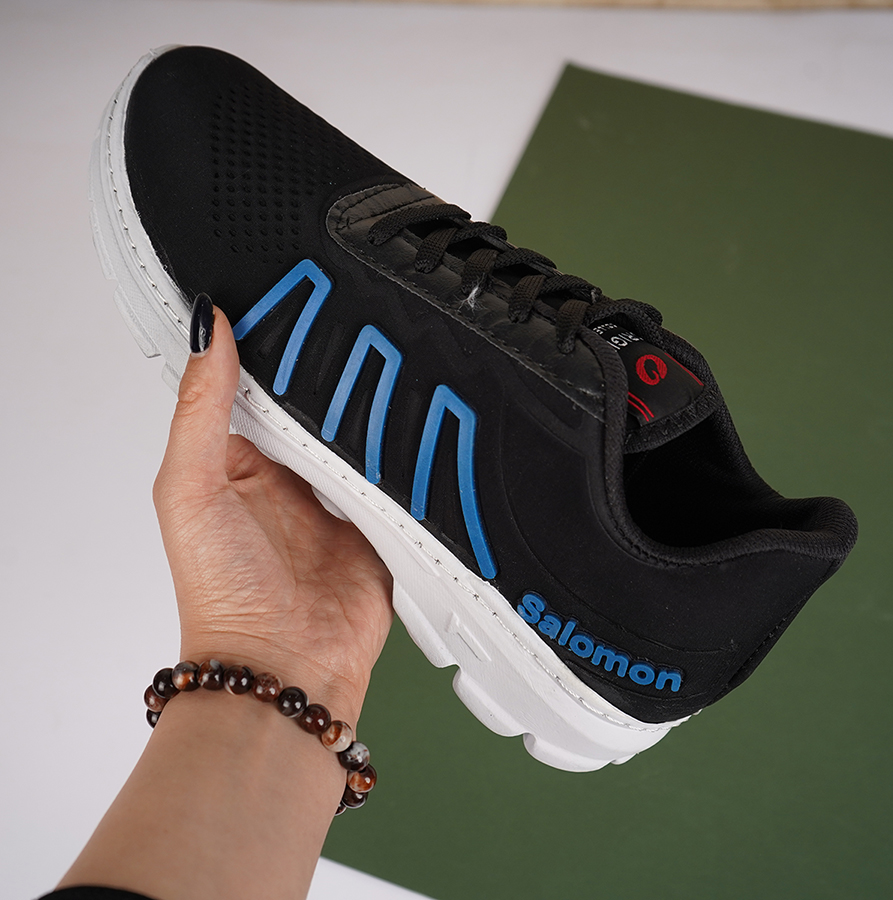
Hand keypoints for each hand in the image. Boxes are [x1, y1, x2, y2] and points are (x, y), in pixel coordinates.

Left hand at [152, 304, 392, 720]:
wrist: (284, 666)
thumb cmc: (222, 593)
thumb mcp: (192, 488)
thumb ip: (201, 410)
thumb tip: (208, 332)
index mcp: (236, 458)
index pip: (253, 382)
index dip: (265, 342)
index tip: (283, 293)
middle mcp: (288, 473)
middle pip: (312, 402)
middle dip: (327, 369)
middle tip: (346, 319)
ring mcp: (335, 495)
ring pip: (357, 431)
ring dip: (367, 409)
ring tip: (385, 362)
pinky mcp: (377, 519)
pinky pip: (394, 472)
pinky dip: (401, 452)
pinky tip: (411, 422)